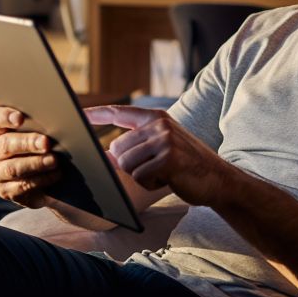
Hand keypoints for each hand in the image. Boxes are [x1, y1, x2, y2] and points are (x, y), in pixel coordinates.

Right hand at [0, 106, 59, 207]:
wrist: (53, 182)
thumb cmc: (50, 148)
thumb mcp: (49, 131)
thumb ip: (54, 120)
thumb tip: (75, 114)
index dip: (4, 116)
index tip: (20, 118)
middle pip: (5, 144)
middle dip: (27, 143)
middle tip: (46, 142)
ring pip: (12, 168)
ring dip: (35, 163)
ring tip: (54, 160)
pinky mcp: (6, 191)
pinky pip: (22, 186)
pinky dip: (41, 180)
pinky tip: (56, 174)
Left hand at [84, 105, 230, 206]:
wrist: (219, 179)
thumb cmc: (187, 167)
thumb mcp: (161, 149)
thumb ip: (135, 147)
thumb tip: (104, 155)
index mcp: (156, 117)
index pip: (119, 113)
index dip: (96, 114)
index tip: (78, 114)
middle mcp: (159, 124)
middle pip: (118, 148)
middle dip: (130, 165)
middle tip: (155, 169)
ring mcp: (164, 139)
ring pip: (126, 164)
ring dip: (141, 176)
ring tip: (163, 173)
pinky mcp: (168, 158)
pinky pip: (140, 176)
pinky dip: (151, 184)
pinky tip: (169, 179)